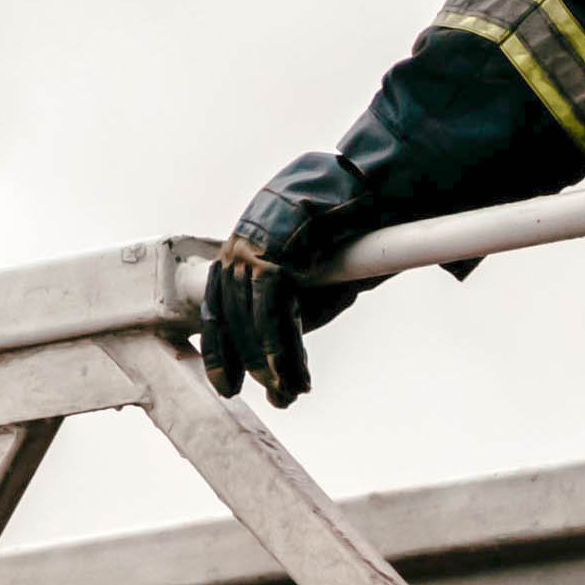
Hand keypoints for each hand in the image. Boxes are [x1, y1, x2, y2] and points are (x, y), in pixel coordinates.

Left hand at [197, 158, 366, 403]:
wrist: (367, 186)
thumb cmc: (342, 232)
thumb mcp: (312, 281)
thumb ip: (290, 317)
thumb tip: (277, 371)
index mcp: (238, 252)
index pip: (218, 309)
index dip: (221, 351)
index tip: (227, 385)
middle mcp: (237, 249)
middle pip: (231, 320)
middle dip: (251, 365)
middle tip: (276, 398)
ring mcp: (251, 248)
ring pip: (251, 320)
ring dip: (271, 363)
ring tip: (290, 393)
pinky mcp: (274, 251)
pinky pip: (273, 310)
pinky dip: (282, 347)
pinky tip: (291, 373)